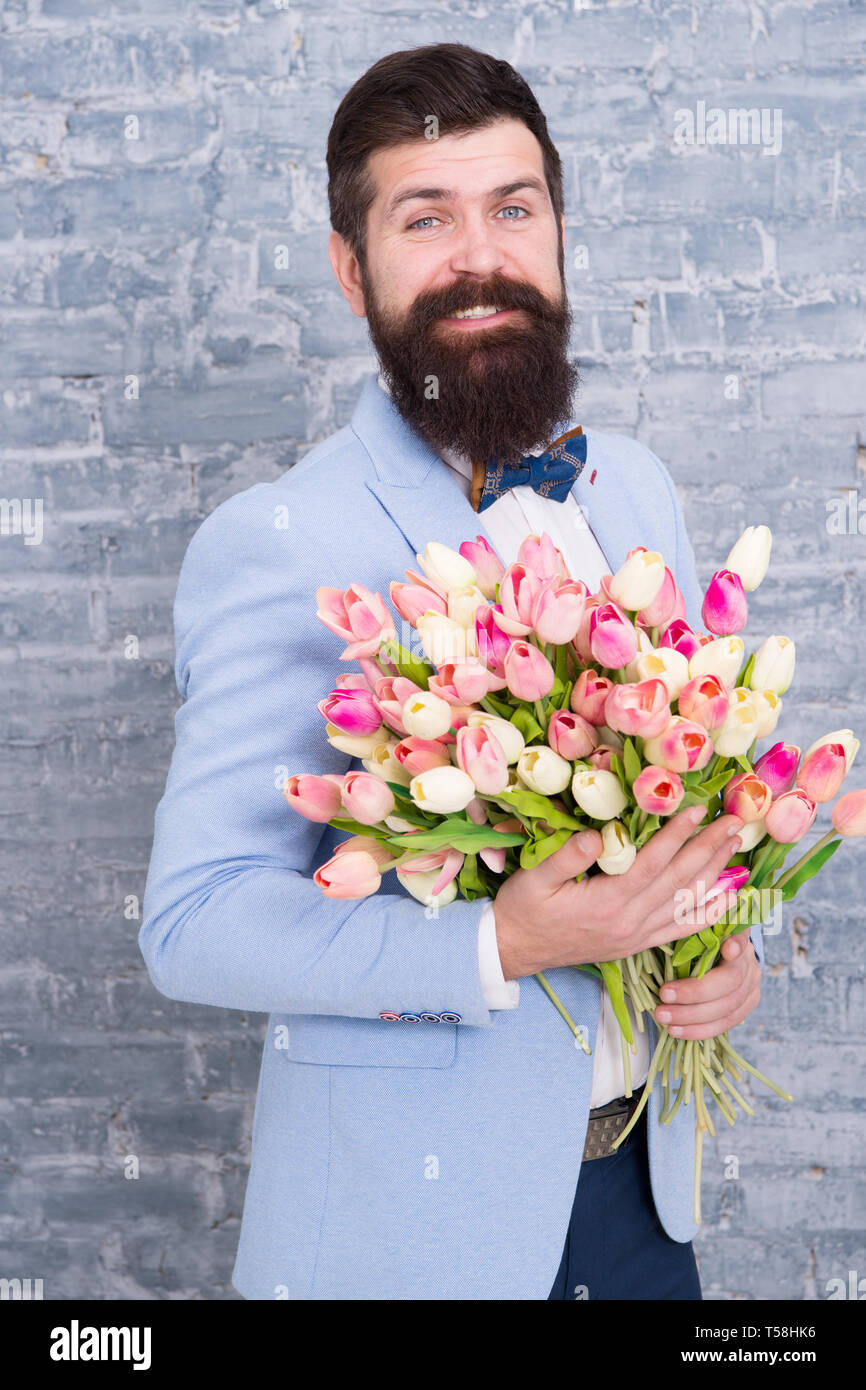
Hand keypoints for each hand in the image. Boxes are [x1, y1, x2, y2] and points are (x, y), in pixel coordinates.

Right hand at [493, 804, 744, 978]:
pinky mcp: (638, 944)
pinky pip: (681, 929)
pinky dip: (709, 913)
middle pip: (679, 881)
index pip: (653, 864)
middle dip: (709, 848)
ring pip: (686, 903)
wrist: (514, 950)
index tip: (699, 809)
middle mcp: (629, 922)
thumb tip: (599, 835)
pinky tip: (728, 897)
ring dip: (715, 873)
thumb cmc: (522, 909)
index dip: (679, 835)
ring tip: (734, 846)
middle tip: (734, 822)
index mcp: (606, 903)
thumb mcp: (534, 878)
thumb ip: (567, 857)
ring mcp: (637, 936)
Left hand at [653, 933, 760, 1040]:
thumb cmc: (696, 944)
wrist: (715, 961)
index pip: (742, 939)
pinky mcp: (745, 1009)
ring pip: (727, 1008)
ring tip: (663, 1016)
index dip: (737, 945)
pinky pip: (724, 1025)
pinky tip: (676, 1030)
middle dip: (694, 992)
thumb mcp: (690, 934)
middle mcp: (749, 963)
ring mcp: (751, 988)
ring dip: (691, 1016)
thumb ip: (685, 935)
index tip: (727, 948)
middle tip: (664, 995)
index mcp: (736, 938)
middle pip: (730, 981)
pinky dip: (698, 1030)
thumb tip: (664, 935)